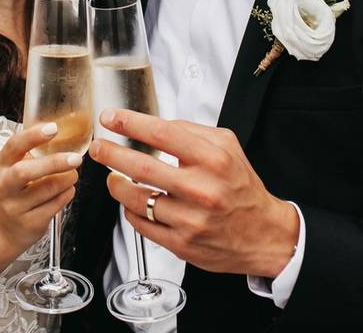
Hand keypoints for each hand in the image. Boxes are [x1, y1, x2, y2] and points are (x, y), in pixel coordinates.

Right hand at [0, 122, 81, 251]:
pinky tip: (67, 189)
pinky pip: (55, 205)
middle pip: (26, 172)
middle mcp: (5, 185)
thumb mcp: (13, 168)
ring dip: (67, 179)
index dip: (33, 136)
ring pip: (47, 189)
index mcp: (2, 165)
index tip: (53, 128)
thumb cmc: (15, 190)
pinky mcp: (30, 223)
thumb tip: (63, 130)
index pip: (14, 146)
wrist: (2, 228)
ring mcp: (16, 206)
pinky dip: (67, 194)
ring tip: (73, 174)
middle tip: (76, 158)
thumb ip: (32, 151)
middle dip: (54, 163)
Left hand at [88, 110, 298, 277]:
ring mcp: (191, 220)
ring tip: (112, 176)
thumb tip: (153, 124)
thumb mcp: (227, 147)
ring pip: (137, 199)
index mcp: (213, 159)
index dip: (130, 123)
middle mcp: (202, 189)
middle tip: (97, 147)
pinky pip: (142, 224)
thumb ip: (191, 132)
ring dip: (117, 185)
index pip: (162, 134)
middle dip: (111, 154)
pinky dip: (130, 210)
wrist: (265, 234)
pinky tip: (130, 201)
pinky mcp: (182, 244)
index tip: (109, 117)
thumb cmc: (240, 187)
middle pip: (142, 167)